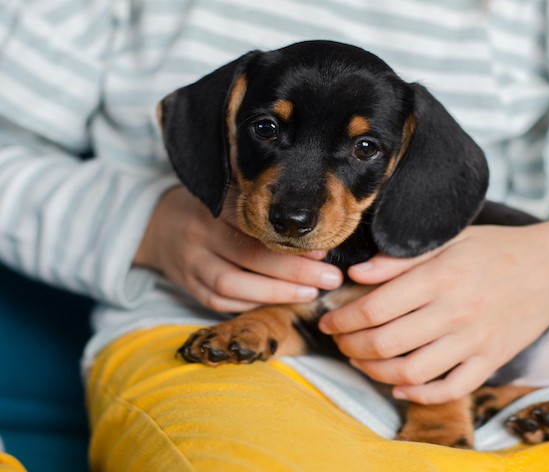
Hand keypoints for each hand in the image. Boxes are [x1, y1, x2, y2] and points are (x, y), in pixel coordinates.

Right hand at [134, 186, 342, 311]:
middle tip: (330, 278)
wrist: (157, 225)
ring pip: (233, 285)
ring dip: (276, 293)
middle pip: (249, 256)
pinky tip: (280, 302)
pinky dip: (252, 304)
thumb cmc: (209, 209)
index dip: (290, 240)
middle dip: (294, 271)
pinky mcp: (189, 287)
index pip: (255, 224)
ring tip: (312, 294)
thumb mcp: (230, 195)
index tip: (324, 249)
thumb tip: (314, 231)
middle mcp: (199, 234)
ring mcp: (191, 263)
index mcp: (213, 205)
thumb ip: (261, 209)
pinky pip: (221, 303)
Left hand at [319, 221, 548, 403]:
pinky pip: (451, 389)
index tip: (329, 320)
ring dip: (376, 372)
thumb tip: (355, 274)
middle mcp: (456, 311)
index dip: (342, 319)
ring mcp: (475, 340)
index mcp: (440, 276)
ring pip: (411, 372)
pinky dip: (420, 394)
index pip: (374, 307)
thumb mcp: (448, 239)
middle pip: (386, 343)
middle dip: (351, 347)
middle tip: (340, 341)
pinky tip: (400, 385)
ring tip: (362, 361)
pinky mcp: (491, 360)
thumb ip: (400, 259)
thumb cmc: (495, 249)